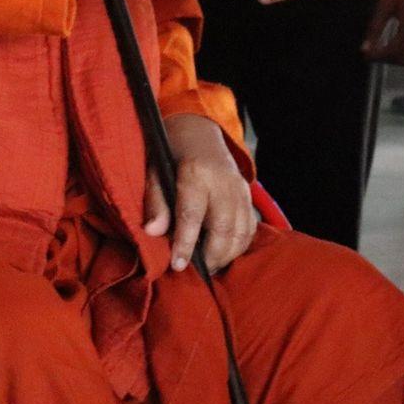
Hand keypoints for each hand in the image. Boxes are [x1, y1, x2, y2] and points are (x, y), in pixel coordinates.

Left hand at [143, 113, 258, 273]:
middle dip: (211, 256)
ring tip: (209, 267)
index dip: (185, 243)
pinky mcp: (248, 195)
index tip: (177, 265)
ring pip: (242, 231)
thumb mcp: (154, 172)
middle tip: (196, 271)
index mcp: (196, 172)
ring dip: (227, 255)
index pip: (192, 214)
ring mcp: (240, 188)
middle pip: (224, 227)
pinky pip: (250, 227)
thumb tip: (153, 232)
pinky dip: (239, 245)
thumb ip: (155, 202)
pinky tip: (223, 254)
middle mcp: (223, 181)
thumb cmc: (171, 155)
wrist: (199, 132)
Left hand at [362, 0, 403, 65]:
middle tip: (374, 54)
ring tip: (386, 51)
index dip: (377, 57)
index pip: (392, 53)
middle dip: (386, 60)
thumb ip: (375, 28)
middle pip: (403, 60)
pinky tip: (401, 45)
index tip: (367, 55)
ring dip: (399, 60)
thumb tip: (365, 48)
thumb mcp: (387, 3)